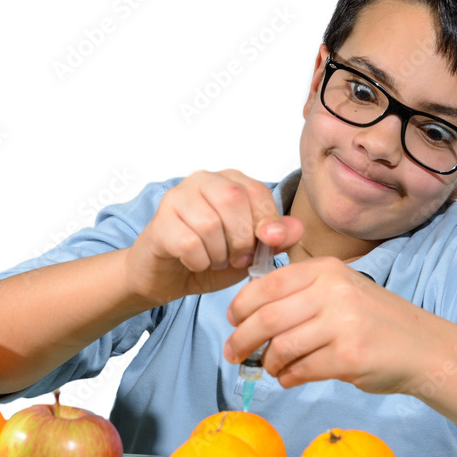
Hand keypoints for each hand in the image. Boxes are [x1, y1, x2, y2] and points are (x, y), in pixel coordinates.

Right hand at [125, 170, 302, 305]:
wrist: (168, 277)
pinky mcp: (160, 221)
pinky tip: (195, 262)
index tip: (265, 245)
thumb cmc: (211, 257)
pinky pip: (189, 243)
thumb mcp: (252, 251)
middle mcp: (202, 180)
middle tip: (237, 257)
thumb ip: (276, 239)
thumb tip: (296, 229)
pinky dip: (198, 261)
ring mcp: (177, 198)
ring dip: (218, 253)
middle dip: (241, 239)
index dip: (266, 222)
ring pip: (209, 223)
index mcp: (229, 180)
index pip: (257, 192)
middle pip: (233, 200)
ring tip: (215, 259)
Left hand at [224, 256, 435, 394]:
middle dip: (242, 339)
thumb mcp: (340, 290)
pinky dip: (288, 377)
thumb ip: (300, 294)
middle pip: (267, 317)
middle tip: (233, 353)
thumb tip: (247, 315)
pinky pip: (301, 370)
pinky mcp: (349, 357)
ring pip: (281, 346)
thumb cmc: (373, 320)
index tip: (232, 320)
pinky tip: (291, 377)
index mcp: (326, 270)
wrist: (423, 348)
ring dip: (268, 362)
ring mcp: (342, 324)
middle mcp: (333, 292)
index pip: (268, 285)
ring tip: (272, 368)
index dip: (242, 305)